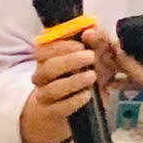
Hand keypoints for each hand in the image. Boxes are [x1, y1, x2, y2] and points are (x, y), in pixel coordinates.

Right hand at [17, 24, 115, 142]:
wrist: (87, 99)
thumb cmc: (91, 68)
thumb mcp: (100, 52)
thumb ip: (98, 38)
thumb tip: (90, 30)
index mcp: (48, 55)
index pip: (43, 47)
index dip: (60, 45)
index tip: (81, 43)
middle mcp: (42, 74)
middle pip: (47, 67)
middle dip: (69, 61)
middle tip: (90, 57)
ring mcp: (45, 94)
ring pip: (50, 89)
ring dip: (73, 82)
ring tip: (92, 76)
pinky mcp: (52, 112)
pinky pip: (57, 108)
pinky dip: (73, 101)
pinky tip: (87, 95)